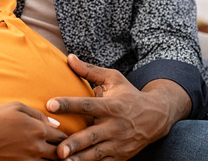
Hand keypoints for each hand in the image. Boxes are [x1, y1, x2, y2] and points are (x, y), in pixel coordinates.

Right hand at [0, 102, 67, 159]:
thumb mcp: (15, 107)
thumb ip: (38, 115)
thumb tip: (55, 124)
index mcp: (38, 129)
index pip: (62, 137)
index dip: (64, 138)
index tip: (61, 138)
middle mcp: (37, 147)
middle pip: (60, 153)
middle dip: (62, 151)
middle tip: (60, 150)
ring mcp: (28, 160)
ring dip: (52, 160)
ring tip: (52, 157)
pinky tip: (36, 160)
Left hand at [47, 55, 189, 160]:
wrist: (156, 117)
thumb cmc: (130, 95)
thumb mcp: (113, 79)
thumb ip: (90, 71)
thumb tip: (69, 58)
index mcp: (111, 106)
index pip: (87, 105)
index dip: (68, 104)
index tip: (50, 104)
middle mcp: (114, 126)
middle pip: (92, 136)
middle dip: (75, 144)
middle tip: (59, 150)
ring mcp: (118, 143)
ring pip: (96, 154)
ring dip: (80, 159)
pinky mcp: (120, 156)